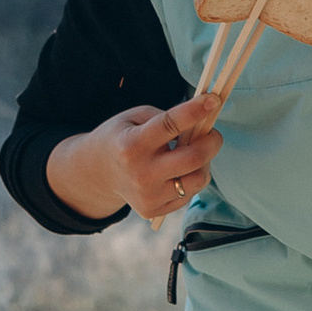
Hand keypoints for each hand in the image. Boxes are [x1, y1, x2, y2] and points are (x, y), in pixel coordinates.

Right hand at [47, 97, 224, 225]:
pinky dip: (191, 178)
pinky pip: (189, 194)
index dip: (195, 111)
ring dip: (204, 162)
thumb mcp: (135, 117)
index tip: (213, 100)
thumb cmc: (122, 137)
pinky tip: (179, 170)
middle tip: (212, 132)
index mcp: (132, 144)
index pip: (170, 125)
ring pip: (198, 179)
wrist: (98, 173)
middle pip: (193, 157)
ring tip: (193, 153)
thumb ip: (167, 118)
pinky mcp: (153, 210)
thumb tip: (201, 125)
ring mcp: (147, 195)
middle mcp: (140, 173)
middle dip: (212, 141)